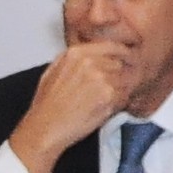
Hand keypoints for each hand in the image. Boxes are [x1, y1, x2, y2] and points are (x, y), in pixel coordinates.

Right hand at [5, 39, 143, 172]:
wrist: (46, 127)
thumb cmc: (48, 104)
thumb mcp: (54, 71)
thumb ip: (75, 59)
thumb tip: (94, 55)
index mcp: (76, 53)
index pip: (112, 46)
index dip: (122, 54)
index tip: (126, 60)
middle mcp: (90, 62)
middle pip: (119, 64)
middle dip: (118, 76)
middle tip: (109, 89)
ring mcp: (101, 78)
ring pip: (124, 80)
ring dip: (119, 91)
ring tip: (102, 102)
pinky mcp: (109, 96)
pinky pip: (125, 96)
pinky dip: (119, 104)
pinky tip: (103, 109)